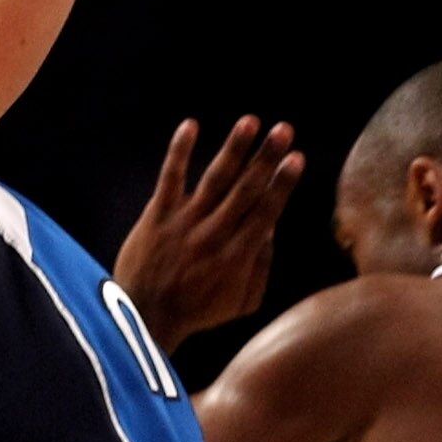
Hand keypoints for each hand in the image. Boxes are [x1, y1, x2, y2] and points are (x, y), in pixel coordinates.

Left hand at [113, 117, 304, 353]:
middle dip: (266, 158)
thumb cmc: (197, 312)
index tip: (297, 158)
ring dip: (233, 149)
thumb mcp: (242, 303)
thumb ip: (261, 266)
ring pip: (214, 180)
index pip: (266, 212)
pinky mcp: (157, 217)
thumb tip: (272, 227)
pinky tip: (190, 125)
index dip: (282, 184)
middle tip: (284, 130)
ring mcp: (184, 224)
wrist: (144, 318)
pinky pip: (170, 179)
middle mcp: (214, 235)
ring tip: (250, 122)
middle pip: (245, 190)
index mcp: (237, 256)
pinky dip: (180, 152)